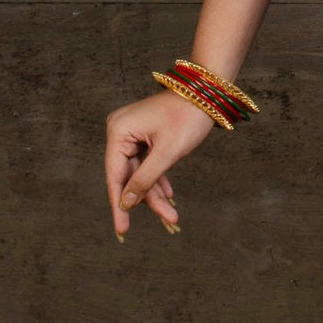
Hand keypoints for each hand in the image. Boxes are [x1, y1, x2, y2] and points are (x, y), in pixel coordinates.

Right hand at [104, 89, 215, 240]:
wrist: (207, 92)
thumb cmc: (188, 117)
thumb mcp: (167, 153)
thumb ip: (145, 179)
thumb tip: (126, 203)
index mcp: (118, 131)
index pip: (115, 175)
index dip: (119, 204)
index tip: (121, 230)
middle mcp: (120, 131)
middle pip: (128, 176)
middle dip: (147, 199)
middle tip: (167, 220)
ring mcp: (131, 133)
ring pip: (139, 172)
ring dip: (155, 192)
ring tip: (172, 214)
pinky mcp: (143, 136)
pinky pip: (146, 163)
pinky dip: (157, 179)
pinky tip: (168, 196)